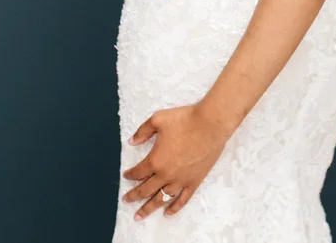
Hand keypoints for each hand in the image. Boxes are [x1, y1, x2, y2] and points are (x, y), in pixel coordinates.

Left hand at [121, 102, 228, 220]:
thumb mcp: (158, 119)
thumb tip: (131, 141)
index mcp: (155, 160)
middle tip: (125, 200)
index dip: (130, 174)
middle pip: (146, 190)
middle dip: (134, 196)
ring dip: (149, 208)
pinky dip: (173, 208)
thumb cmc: (184, 119)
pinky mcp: (194, 182)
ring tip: (139, 215)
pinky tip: (167, 213)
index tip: (126, 176)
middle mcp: (165, 175)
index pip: (138, 172)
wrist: (210, 125)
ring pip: (161, 199)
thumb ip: (143, 131)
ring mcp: (180, 181)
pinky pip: (182, 200)